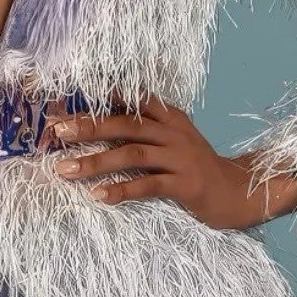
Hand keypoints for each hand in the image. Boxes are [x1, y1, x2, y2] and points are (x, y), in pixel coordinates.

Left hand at [49, 95, 296, 229]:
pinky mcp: (185, 184)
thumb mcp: (172, 138)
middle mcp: (173, 131)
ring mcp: (180, 157)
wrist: (239, 192)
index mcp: (168, 116)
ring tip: (66, 170)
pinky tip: (98, 195)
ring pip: (131, 154)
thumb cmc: (195, 166)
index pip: (129, 100)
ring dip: (95, 161)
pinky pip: (147, 185)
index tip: (63, 104)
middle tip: (58, 132)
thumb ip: (141, 129)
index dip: (96, 101)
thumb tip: (95, 125)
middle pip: (124, 124)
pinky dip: (120, 189)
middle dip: (88, 127)